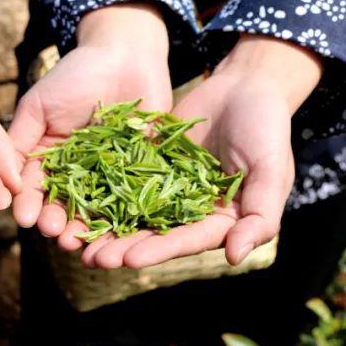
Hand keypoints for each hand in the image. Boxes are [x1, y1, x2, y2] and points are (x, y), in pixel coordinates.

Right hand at [9, 2, 172, 239]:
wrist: (126, 54)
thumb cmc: (76, 74)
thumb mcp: (40, 104)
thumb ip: (20, 139)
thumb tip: (2, 177)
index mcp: (48, 158)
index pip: (33, 185)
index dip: (28, 202)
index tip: (23, 218)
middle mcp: (75, 172)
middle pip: (63, 203)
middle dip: (56, 220)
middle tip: (53, 234)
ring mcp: (108, 174)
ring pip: (95, 208)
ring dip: (86, 227)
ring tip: (79, 242)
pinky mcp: (141, 173)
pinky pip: (133, 199)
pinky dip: (124, 217)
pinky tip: (118, 232)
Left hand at [82, 35, 321, 269]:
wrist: (246, 85)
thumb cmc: (268, 128)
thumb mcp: (272, 171)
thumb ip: (259, 215)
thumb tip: (235, 257)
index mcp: (221, 220)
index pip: (186, 241)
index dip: (158, 250)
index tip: (129, 259)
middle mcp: (191, 210)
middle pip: (153, 234)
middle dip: (123, 247)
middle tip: (91, 258)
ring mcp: (168, 188)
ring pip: (132, 212)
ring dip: (106, 228)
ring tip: (74, 242)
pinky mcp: (149, 165)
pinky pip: (121, 179)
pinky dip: (99, 192)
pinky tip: (73, 201)